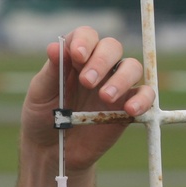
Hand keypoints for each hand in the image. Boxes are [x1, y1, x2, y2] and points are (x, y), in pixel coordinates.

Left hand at [20, 26, 154, 174]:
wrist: (52, 150)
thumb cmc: (43, 116)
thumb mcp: (40, 94)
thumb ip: (51, 72)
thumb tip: (54, 47)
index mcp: (75, 57)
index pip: (86, 36)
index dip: (84, 41)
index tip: (77, 55)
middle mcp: (99, 66)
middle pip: (112, 47)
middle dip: (101, 61)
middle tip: (87, 82)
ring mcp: (116, 85)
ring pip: (132, 67)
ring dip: (121, 79)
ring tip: (105, 97)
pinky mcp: (127, 107)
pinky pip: (145, 95)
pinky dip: (143, 99)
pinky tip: (130, 109)